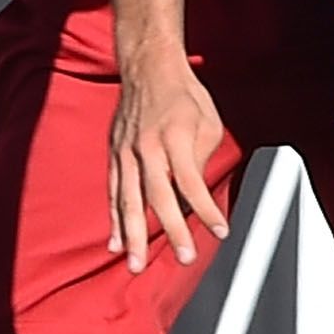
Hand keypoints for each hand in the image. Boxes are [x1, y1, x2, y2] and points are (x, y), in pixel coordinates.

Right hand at [109, 57, 230, 271]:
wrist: (148, 67)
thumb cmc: (184, 95)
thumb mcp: (208, 123)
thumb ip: (200, 159)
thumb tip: (193, 195)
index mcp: (175, 136)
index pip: (192, 181)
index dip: (206, 209)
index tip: (220, 231)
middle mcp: (147, 146)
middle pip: (158, 196)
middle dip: (171, 231)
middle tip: (183, 257)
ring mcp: (126, 151)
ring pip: (128, 200)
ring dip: (133, 236)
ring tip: (136, 265)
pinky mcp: (114, 155)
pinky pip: (114, 192)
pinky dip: (115, 219)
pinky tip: (117, 243)